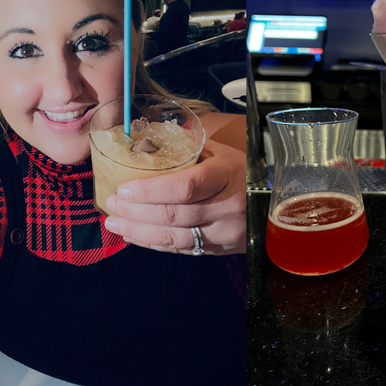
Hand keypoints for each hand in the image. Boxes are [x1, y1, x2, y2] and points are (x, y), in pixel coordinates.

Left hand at [103, 139, 245, 255]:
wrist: (273, 206)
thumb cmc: (243, 173)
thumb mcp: (222, 153)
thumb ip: (188, 148)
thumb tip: (149, 137)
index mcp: (225, 175)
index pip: (185, 187)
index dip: (150, 191)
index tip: (124, 189)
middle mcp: (226, 207)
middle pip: (174, 214)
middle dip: (136, 212)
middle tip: (112, 204)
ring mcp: (223, 232)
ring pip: (174, 237)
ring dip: (139, 231)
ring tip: (115, 223)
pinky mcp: (218, 249)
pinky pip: (181, 249)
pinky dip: (154, 244)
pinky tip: (135, 236)